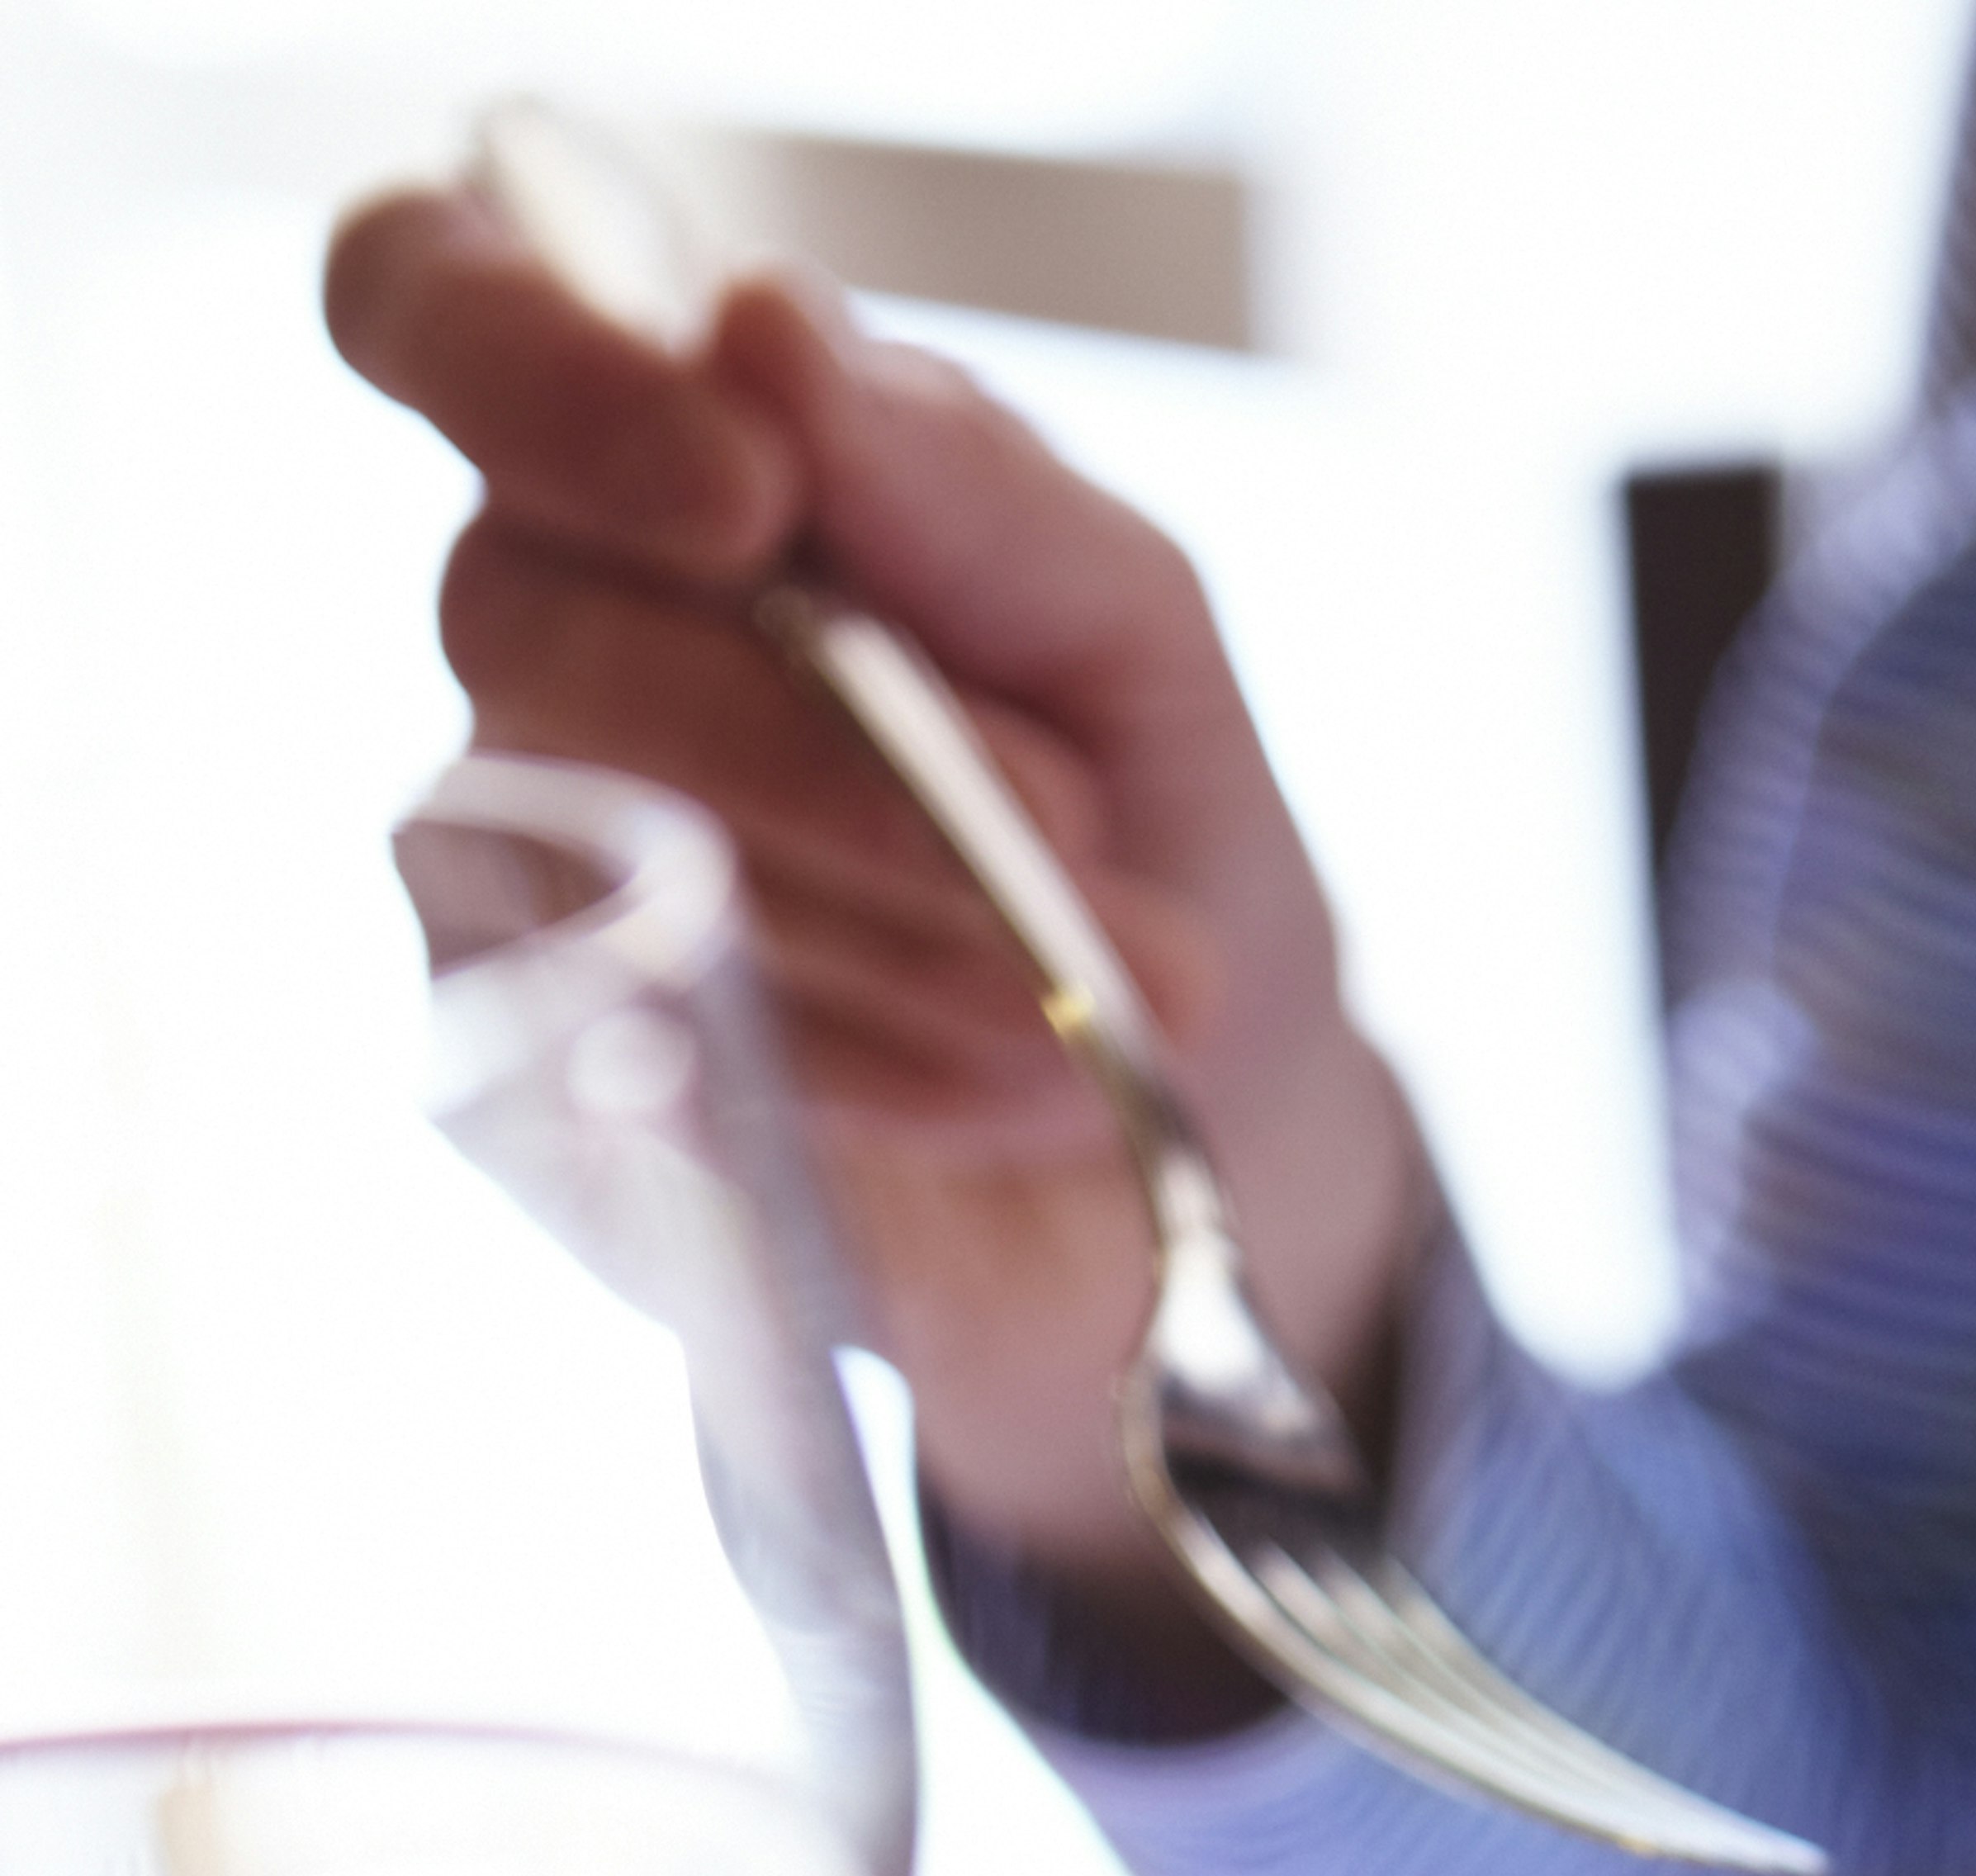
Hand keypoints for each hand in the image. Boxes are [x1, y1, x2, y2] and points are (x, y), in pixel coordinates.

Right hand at [325, 190, 1424, 1611]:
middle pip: (526, 615)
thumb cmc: (1137, 814)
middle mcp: (536, 634)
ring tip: (1101, 982)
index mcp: (644, 447)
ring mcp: (509, 862)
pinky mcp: (537, 1087)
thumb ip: (961, 483)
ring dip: (899, 924)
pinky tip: (1002, 1078)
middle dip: (820, 742)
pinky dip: (869, 1069)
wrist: (1193, 1123)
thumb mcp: (1123, 620)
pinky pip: (642, 1050)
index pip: (423, 292)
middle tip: (1074, 826)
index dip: (530, 369)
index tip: (751, 500)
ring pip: (600, 849)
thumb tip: (761, 334)